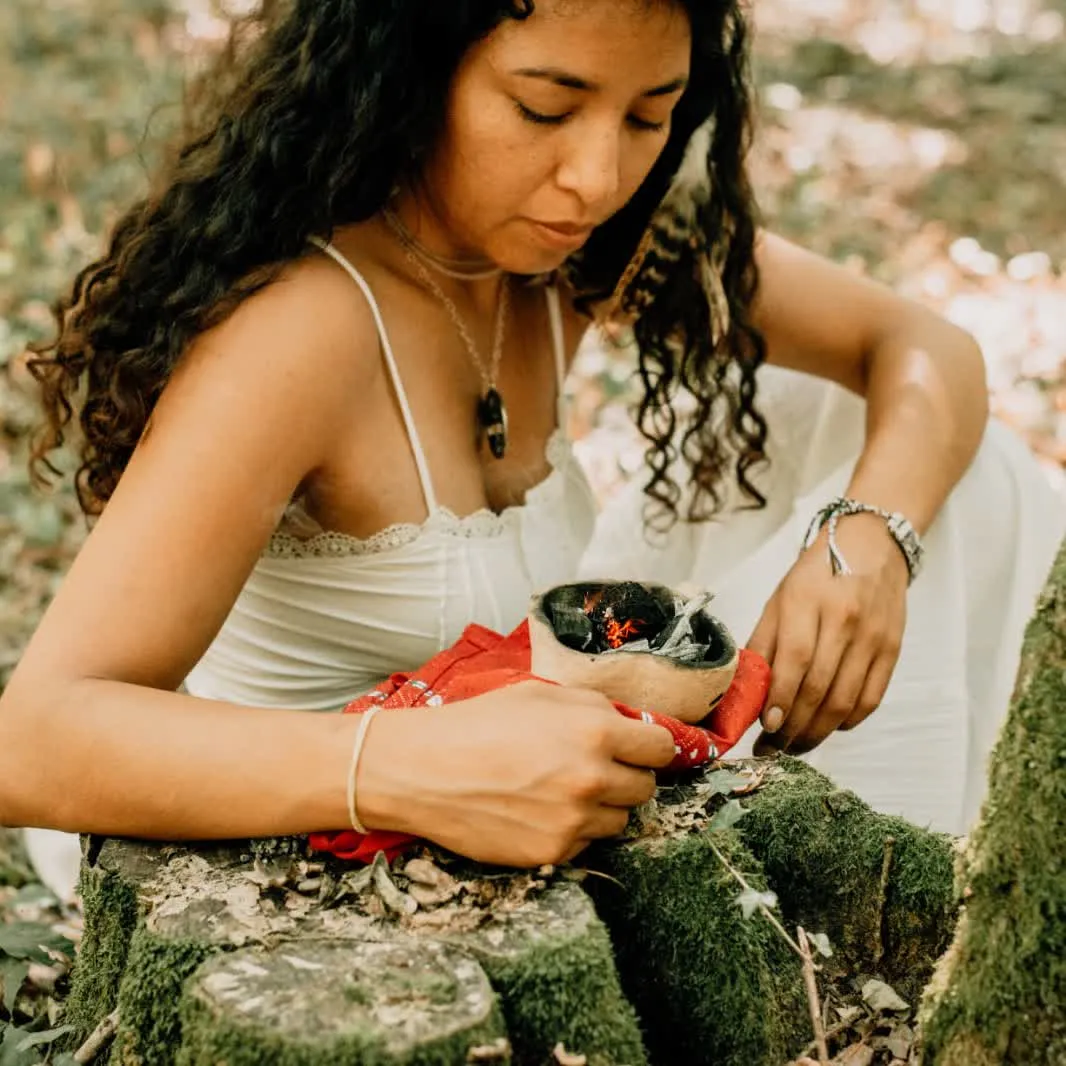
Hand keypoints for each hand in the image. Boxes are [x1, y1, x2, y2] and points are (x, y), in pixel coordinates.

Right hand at [362, 681, 676, 866]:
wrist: (424, 769)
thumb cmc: (478, 723)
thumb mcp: (540, 693)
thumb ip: (593, 707)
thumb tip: (628, 723)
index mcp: (595, 731)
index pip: (661, 749)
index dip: (650, 747)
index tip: (638, 748)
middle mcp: (592, 778)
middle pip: (644, 789)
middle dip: (626, 776)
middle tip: (594, 768)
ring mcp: (574, 820)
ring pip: (619, 821)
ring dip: (601, 807)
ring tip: (560, 789)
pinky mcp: (553, 851)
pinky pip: (584, 842)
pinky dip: (571, 829)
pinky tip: (538, 810)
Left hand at [747, 512, 908, 755]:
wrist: (871, 545)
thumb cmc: (815, 574)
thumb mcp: (779, 600)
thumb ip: (763, 645)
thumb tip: (747, 691)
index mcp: (808, 602)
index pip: (795, 660)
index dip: (781, 698)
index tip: (766, 727)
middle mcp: (844, 620)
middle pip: (820, 687)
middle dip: (794, 726)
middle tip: (774, 748)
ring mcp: (873, 636)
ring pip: (846, 700)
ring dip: (819, 731)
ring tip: (796, 745)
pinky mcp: (892, 649)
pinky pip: (871, 698)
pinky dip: (849, 720)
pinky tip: (829, 726)